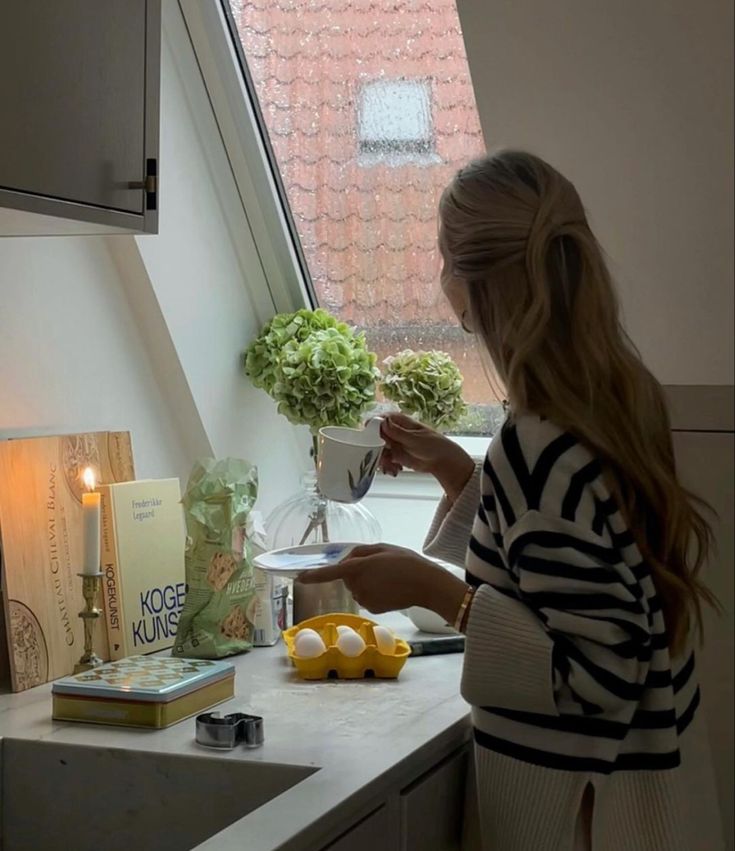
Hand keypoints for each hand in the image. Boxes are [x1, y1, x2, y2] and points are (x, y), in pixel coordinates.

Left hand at [298, 543, 467, 622]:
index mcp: (359, 568)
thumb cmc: (406, 562)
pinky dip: (373, 593)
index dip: (314, 575)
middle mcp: (359, 586)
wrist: (426, 585)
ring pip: (357, 588)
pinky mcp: (373, 609)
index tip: (299, 578)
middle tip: (378, 566)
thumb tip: (346, 559)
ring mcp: (365, 599)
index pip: (331, 573)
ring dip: (365, 582)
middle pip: (347, 578)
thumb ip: (361, 552)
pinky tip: (389, 589)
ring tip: (387, 577)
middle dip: (356, 571)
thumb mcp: (383, 548)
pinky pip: (366, 598)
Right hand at [378, 413, 474, 501]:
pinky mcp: (396, 455)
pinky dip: (387, 466)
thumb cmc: (433, 445)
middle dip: (375, 449)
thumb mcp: (414, 439)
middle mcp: (394, 431)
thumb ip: (397, 432)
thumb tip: (383, 421)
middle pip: (375, 436)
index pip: (380, 420)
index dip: (372, 427)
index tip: (367, 437)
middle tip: (380, 458)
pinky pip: (384, 459)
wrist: (443, 461)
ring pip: (378, 450)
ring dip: (381, 460)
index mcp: (399, 421)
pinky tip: (395, 471)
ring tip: (390, 469)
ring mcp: (394, 443)